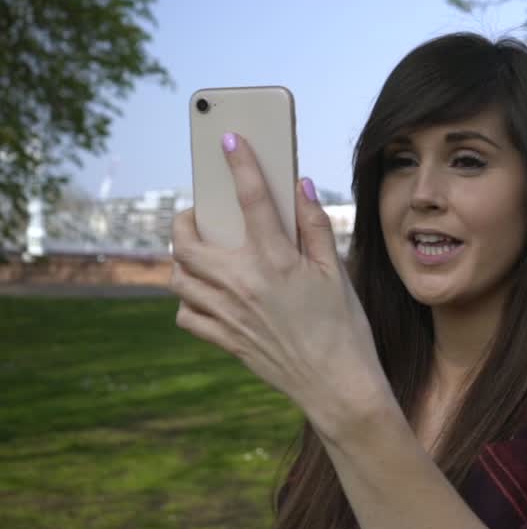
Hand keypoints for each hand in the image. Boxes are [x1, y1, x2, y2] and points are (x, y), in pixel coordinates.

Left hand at [170, 133, 391, 435]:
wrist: (338, 386)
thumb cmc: (345, 328)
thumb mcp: (337, 273)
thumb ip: (316, 227)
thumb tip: (301, 187)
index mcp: (277, 261)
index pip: (253, 199)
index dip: (242, 165)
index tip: (231, 141)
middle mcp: (243, 283)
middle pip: (188, 240)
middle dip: (186, 219)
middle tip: (200, 214)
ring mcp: (228, 313)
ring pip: (180, 276)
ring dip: (184, 259)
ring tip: (201, 252)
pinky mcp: (224, 339)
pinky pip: (186, 314)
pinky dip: (189, 299)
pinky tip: (206, 293)